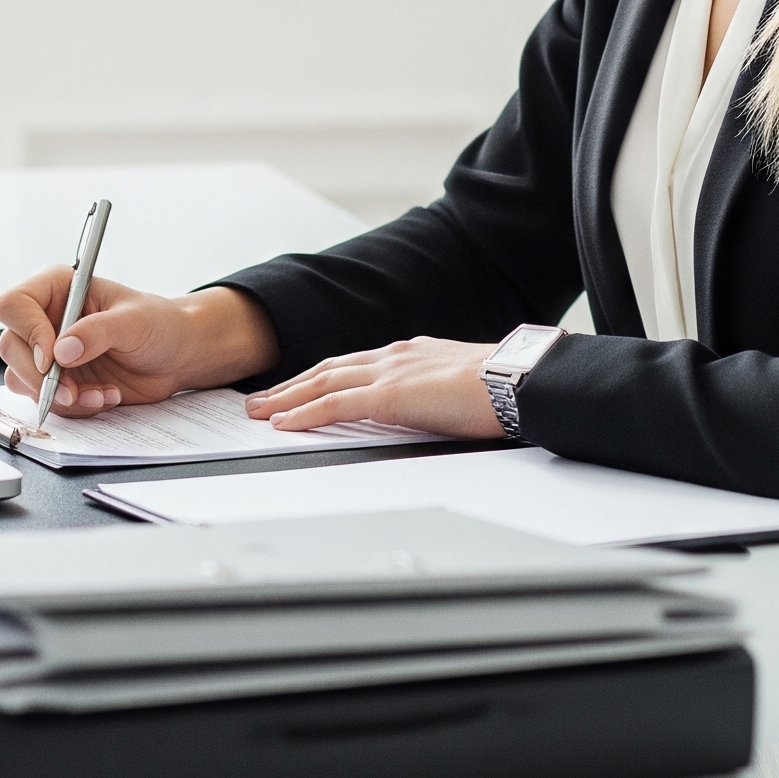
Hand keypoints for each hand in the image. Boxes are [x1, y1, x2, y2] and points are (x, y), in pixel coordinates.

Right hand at [0, 272, 276, 414]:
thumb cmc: (160, 325)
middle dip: (41, 377)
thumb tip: (63, 350)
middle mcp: (47, 319)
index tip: (52, 358)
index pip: (15, 303)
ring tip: (100, 394)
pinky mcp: (57, 381)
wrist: (176, 357)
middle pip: (11, 346)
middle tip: (73, 390)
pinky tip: (104, 397)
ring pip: (22, 379)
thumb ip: (99, 332)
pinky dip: (72, 408)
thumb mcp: (135, 321)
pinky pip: (44, 401)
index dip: (28, 331)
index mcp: (59, 288)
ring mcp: (49, 353)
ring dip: (59, 396)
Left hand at [246, 337, 501, 440]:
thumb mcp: (459, 386)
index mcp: (412, 354)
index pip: (355, 365)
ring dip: (287, 396)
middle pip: (330, 369)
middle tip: (262, 398)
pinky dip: (305, 412)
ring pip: (323, 382)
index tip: (301, 387)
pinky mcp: (389, 395)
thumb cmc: (502, 387)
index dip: (323, 376)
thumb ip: (436, 394)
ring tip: (260, 411)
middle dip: (293, 384)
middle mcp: (395, 356)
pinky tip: (284, 423)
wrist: (518, 379)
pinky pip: (334, 404)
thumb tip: (432, 410)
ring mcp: (390, 373)